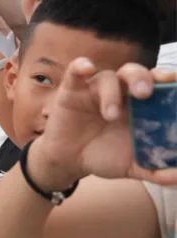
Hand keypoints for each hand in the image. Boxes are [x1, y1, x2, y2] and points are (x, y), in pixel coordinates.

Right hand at [31, 60, 176, 187]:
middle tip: (144, 94)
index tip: (174, 82)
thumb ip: (155, 171)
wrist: (71, 162)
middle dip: (142, 79)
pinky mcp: (72, 90)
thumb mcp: (132, 165)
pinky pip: (76, 71)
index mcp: (141, 105)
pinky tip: (86, 69)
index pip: (157, 84)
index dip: (167, 79)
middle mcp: (121, 92)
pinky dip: (81, 66)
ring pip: (108, 76)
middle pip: (135, 73)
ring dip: (111, 93)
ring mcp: (96, 90)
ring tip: (110, 115)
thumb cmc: (105, 156)